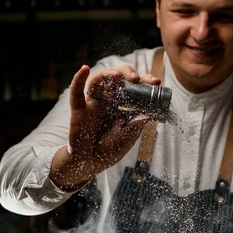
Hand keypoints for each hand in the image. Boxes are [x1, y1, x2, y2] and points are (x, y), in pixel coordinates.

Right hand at [50, 64, 159, 188]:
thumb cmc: (109, 150)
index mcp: (122, 105)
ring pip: (99, 81)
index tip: (156, 82)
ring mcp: (94, 103)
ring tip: (118, 76)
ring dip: (108, 74)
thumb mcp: (127, 139)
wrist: (89, 163)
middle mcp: (108, 100)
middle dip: (128, 74)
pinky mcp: (79, 109)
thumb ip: (135, 127)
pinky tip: (84, 69)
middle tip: (137, 79)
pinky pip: (76, 92)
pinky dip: (78, 79)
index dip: (145, 82)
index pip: (134, 88)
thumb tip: (146, 116)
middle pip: (118, 79)